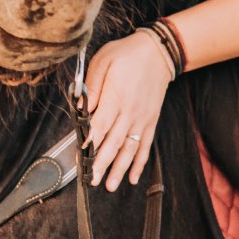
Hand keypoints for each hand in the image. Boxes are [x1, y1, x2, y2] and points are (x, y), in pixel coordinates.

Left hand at [84, 32, 172, 189]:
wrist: (157, 53)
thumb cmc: (126, 55)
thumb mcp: (103, 61)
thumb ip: (92, 86)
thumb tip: (83, 108)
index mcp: (116, 97)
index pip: (100, 125)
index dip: (90, 142)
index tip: (81, 157)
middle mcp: (130, 112)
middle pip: (114, 142)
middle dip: (102, 163)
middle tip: (91, 180)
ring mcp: (142, 119)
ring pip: (130, 149)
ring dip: (119, 169)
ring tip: (109, 185)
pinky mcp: (151, 122)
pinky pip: (145, 146)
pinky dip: (139, 163)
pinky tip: (133, 178)